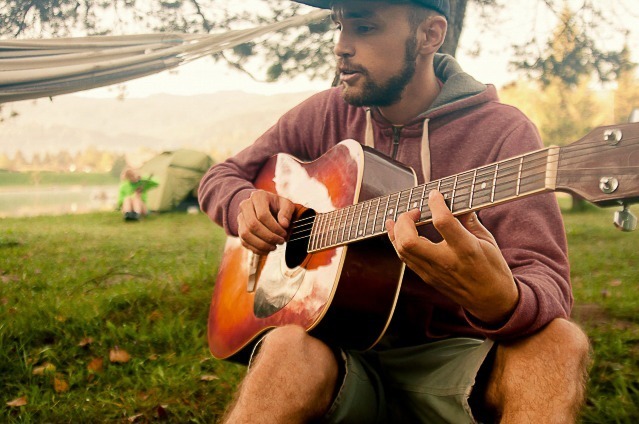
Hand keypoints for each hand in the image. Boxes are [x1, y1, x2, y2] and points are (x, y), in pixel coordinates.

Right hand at [237, 190, 294, 254]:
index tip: (284, 234)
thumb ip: (287, 212)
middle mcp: (246, 205)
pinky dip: (256, 249)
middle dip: (268, 237)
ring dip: (261, 244)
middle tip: (280, 241)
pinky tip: (267, 250)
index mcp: (258, 196)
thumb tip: (284, 225)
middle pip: (253, 225)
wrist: (267, 207)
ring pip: (245, 234)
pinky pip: (244, 242)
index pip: (263, 215)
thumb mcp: (286, 204)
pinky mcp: (239, 229)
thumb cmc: (278, 206)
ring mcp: (240, 218)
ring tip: (274, 247)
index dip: (274, 227)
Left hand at [385, 190, 518, 324]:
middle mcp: (446, 262)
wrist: (491, 300)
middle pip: (410, 241)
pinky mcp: (427, 277)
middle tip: (415, 210)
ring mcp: (433, 272)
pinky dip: (397, 242)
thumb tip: (457, 201)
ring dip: (397, 230)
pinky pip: (405, 258)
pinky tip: (397, 230)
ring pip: (402, 250)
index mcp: (466, 249)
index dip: (436, 204)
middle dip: (405, 221)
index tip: (435, 195)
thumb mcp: (487, 240)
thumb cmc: (492, 268)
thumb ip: (469, 220)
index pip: (443, 222)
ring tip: (402, 217)